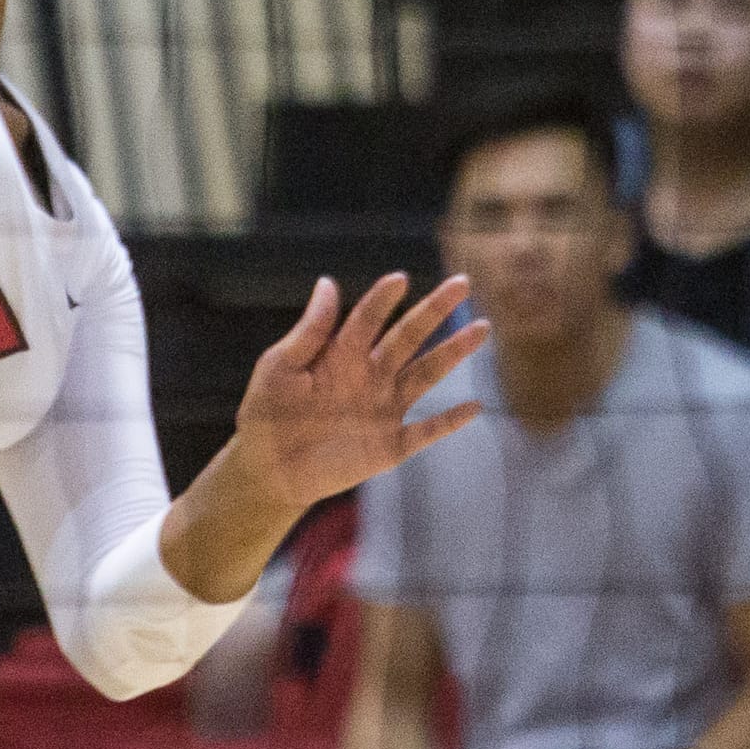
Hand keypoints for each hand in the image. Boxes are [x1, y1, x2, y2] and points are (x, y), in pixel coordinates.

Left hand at [230, 273, 488, 515]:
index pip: (368, 318)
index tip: (400, 279)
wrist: (268, 470)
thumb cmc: (268, 413)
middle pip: (408, 337)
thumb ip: (310, 330)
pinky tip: (475, 406)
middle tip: (462, 283)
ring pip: (426, 374)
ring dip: (453, 353)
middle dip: (435, 310)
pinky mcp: (390, 446)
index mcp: (341, 353)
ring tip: (481, 328)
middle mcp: (370, 375)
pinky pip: (425, 431)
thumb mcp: (280, 367)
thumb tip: (327, 281)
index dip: (383, 300)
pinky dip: (450, 421)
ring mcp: (383, 409)